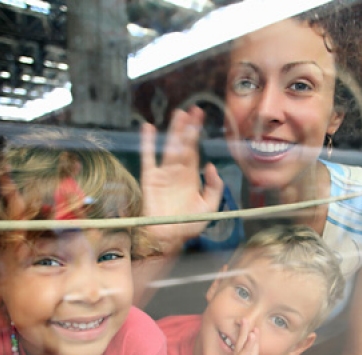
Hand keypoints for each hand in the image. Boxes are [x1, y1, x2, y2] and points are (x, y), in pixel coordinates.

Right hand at [140, 106, 223, 253]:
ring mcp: (163, 174)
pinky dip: (147, 143)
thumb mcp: (208, 207)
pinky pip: (148, 157)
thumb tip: (210, 165)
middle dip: (188, 128)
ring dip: (174, 131)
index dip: (197, 134)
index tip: (200, 117)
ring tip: (178, 114)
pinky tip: (148, 128)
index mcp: (191, 177)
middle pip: (184, 145)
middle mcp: (178, 172)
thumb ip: (213, 187)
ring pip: (170, 147)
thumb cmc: (188, 225)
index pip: (195, 150)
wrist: (167, 239)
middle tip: (192, 110)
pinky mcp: (150, 179)